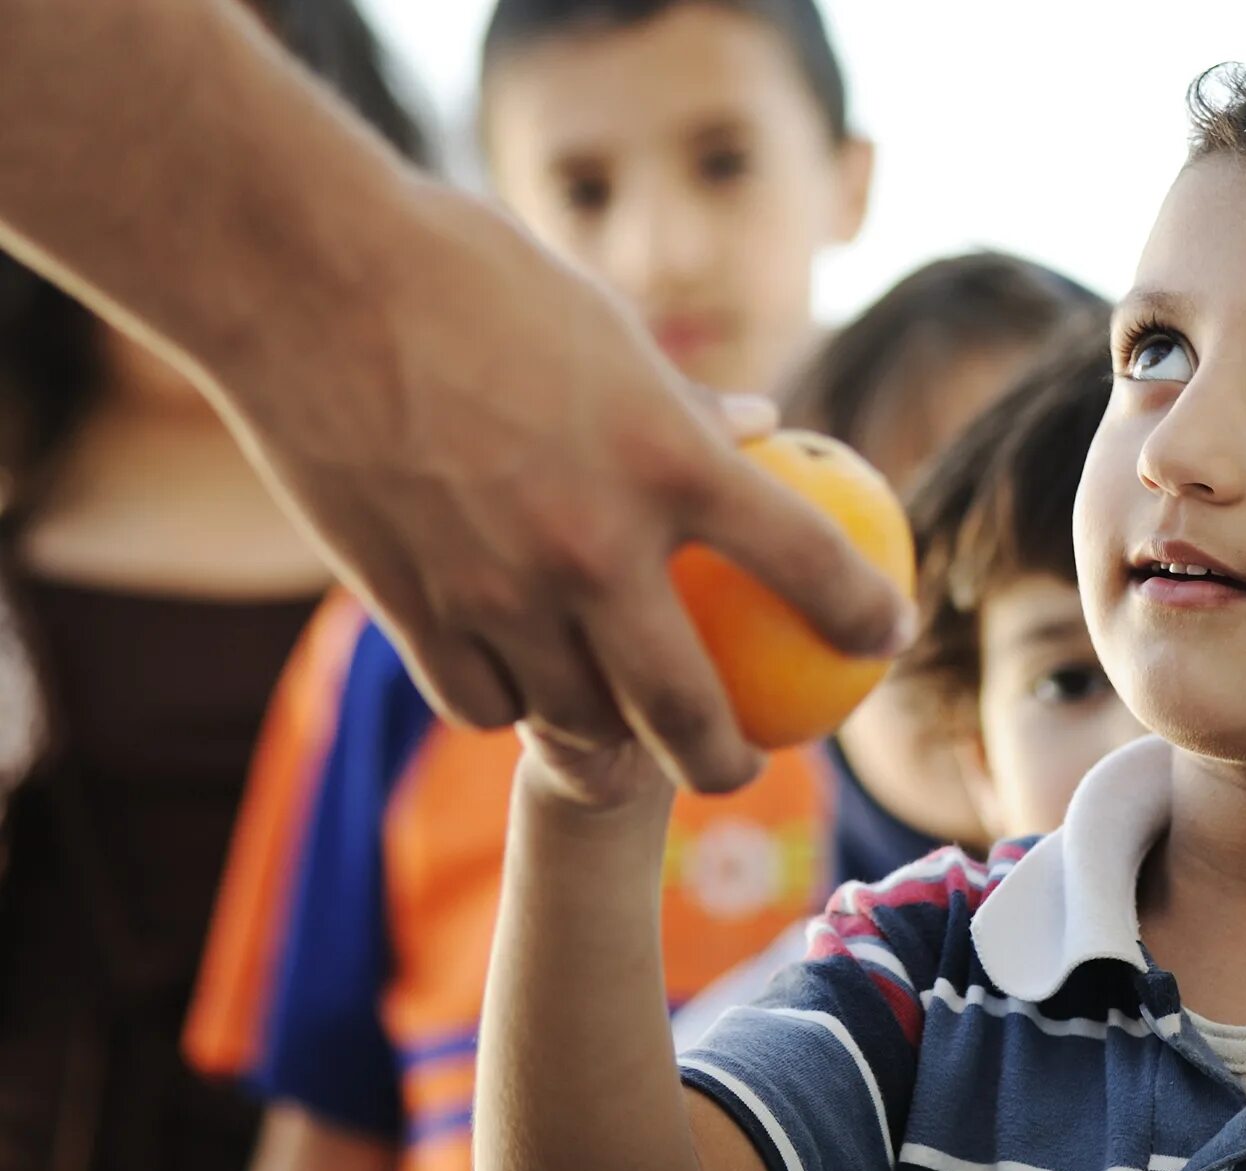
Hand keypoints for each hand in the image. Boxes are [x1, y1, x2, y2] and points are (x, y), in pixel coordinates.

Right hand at [232, 186, 911, 792]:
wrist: (302, 281)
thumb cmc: (468, 276)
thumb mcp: (607, 325)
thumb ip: (685, 404)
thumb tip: (759, 429)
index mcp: (665, 460)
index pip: (806, 561)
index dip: (864, 612)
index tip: (886, 634)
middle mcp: (593, 546)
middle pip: (688, 711)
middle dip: (731, 761)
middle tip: (744, 762)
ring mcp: (498, 591)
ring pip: (579, 724)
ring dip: (616, 743)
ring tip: (631, 739)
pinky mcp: (412, 612)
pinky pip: (485, 704)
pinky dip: (516, 707)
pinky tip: (526, 686)